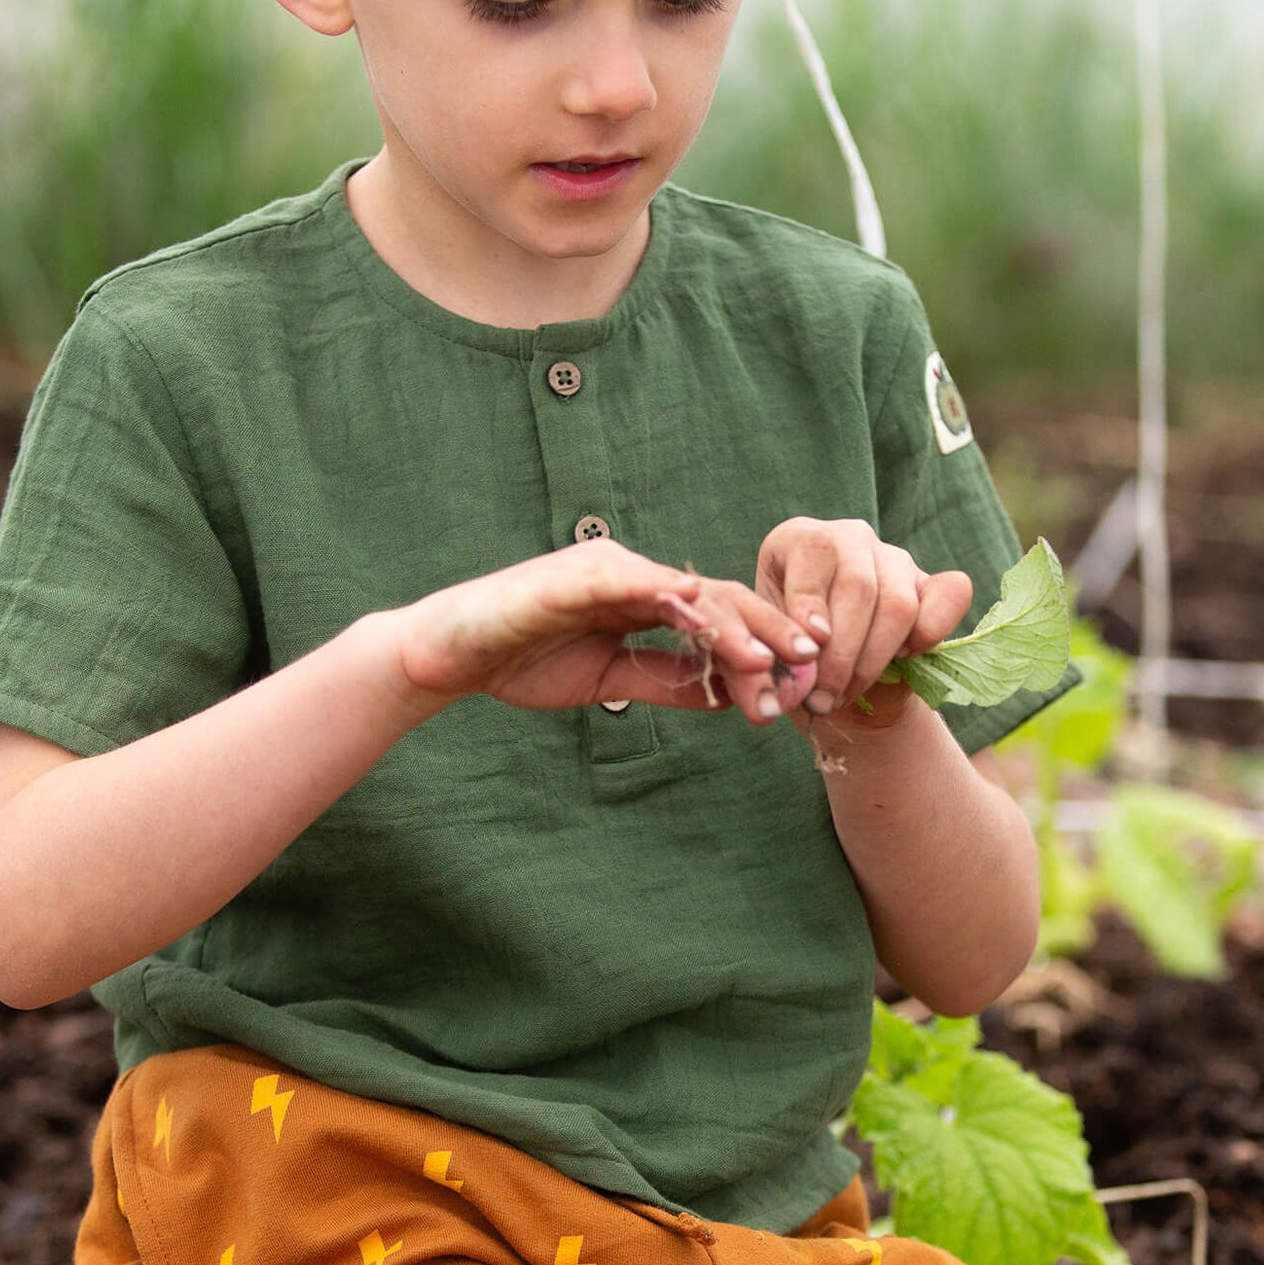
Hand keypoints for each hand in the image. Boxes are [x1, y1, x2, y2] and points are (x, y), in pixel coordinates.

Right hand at [396, 540, 823, 724]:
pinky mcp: (582, 575)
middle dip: (769, 633)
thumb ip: (667, 681)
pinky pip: (641, 587)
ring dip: (737, 628)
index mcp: (643, 598)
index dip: (761, 648)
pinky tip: (711, 622)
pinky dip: (679, 602)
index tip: (800, 681)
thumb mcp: (610, 681)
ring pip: (691, 593)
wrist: (449, 656)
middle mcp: (635, 574)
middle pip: (719, 599)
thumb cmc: (521, 662)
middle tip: (814, 663)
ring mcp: (610, 568)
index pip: (717, 619)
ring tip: (775, 661)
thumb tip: (730, 696)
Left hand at [756, 519, 972, 719]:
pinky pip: (951, 594)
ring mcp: (893, 558)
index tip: (806, 648)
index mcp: (797, 541)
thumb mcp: (769, 648)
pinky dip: (931, 633)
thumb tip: (804, 651)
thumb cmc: (786, 657)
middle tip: (821, 700)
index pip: (813, 555)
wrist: (827, 682)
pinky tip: (901, 660)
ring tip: (844, 695)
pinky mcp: (931, 583)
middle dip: (839, 654)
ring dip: (872, 661)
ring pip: (898, 604)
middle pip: (858, 587)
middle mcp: (848, 538)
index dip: (810, 602)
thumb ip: (777, 645)